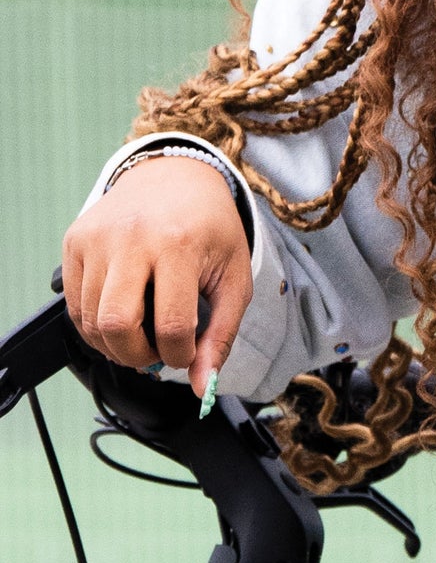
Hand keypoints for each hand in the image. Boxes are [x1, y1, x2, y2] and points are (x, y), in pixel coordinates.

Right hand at [62, 157, 252, 400]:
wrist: (176, 175)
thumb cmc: (211, 228)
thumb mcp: (233, 277)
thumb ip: (221, 335)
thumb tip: (204, 386)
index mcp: (178, 244)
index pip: (171, 326)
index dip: (181, 355)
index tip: (186, 353)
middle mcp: (131, 238)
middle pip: (118, 327)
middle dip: (138, 356)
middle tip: (157, 352)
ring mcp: (97, 238)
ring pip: (91, 322)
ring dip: (116, 345)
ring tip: (142, 333)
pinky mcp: (75, 241)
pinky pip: (75, 305)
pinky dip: (96, 327)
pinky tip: (122, 318)